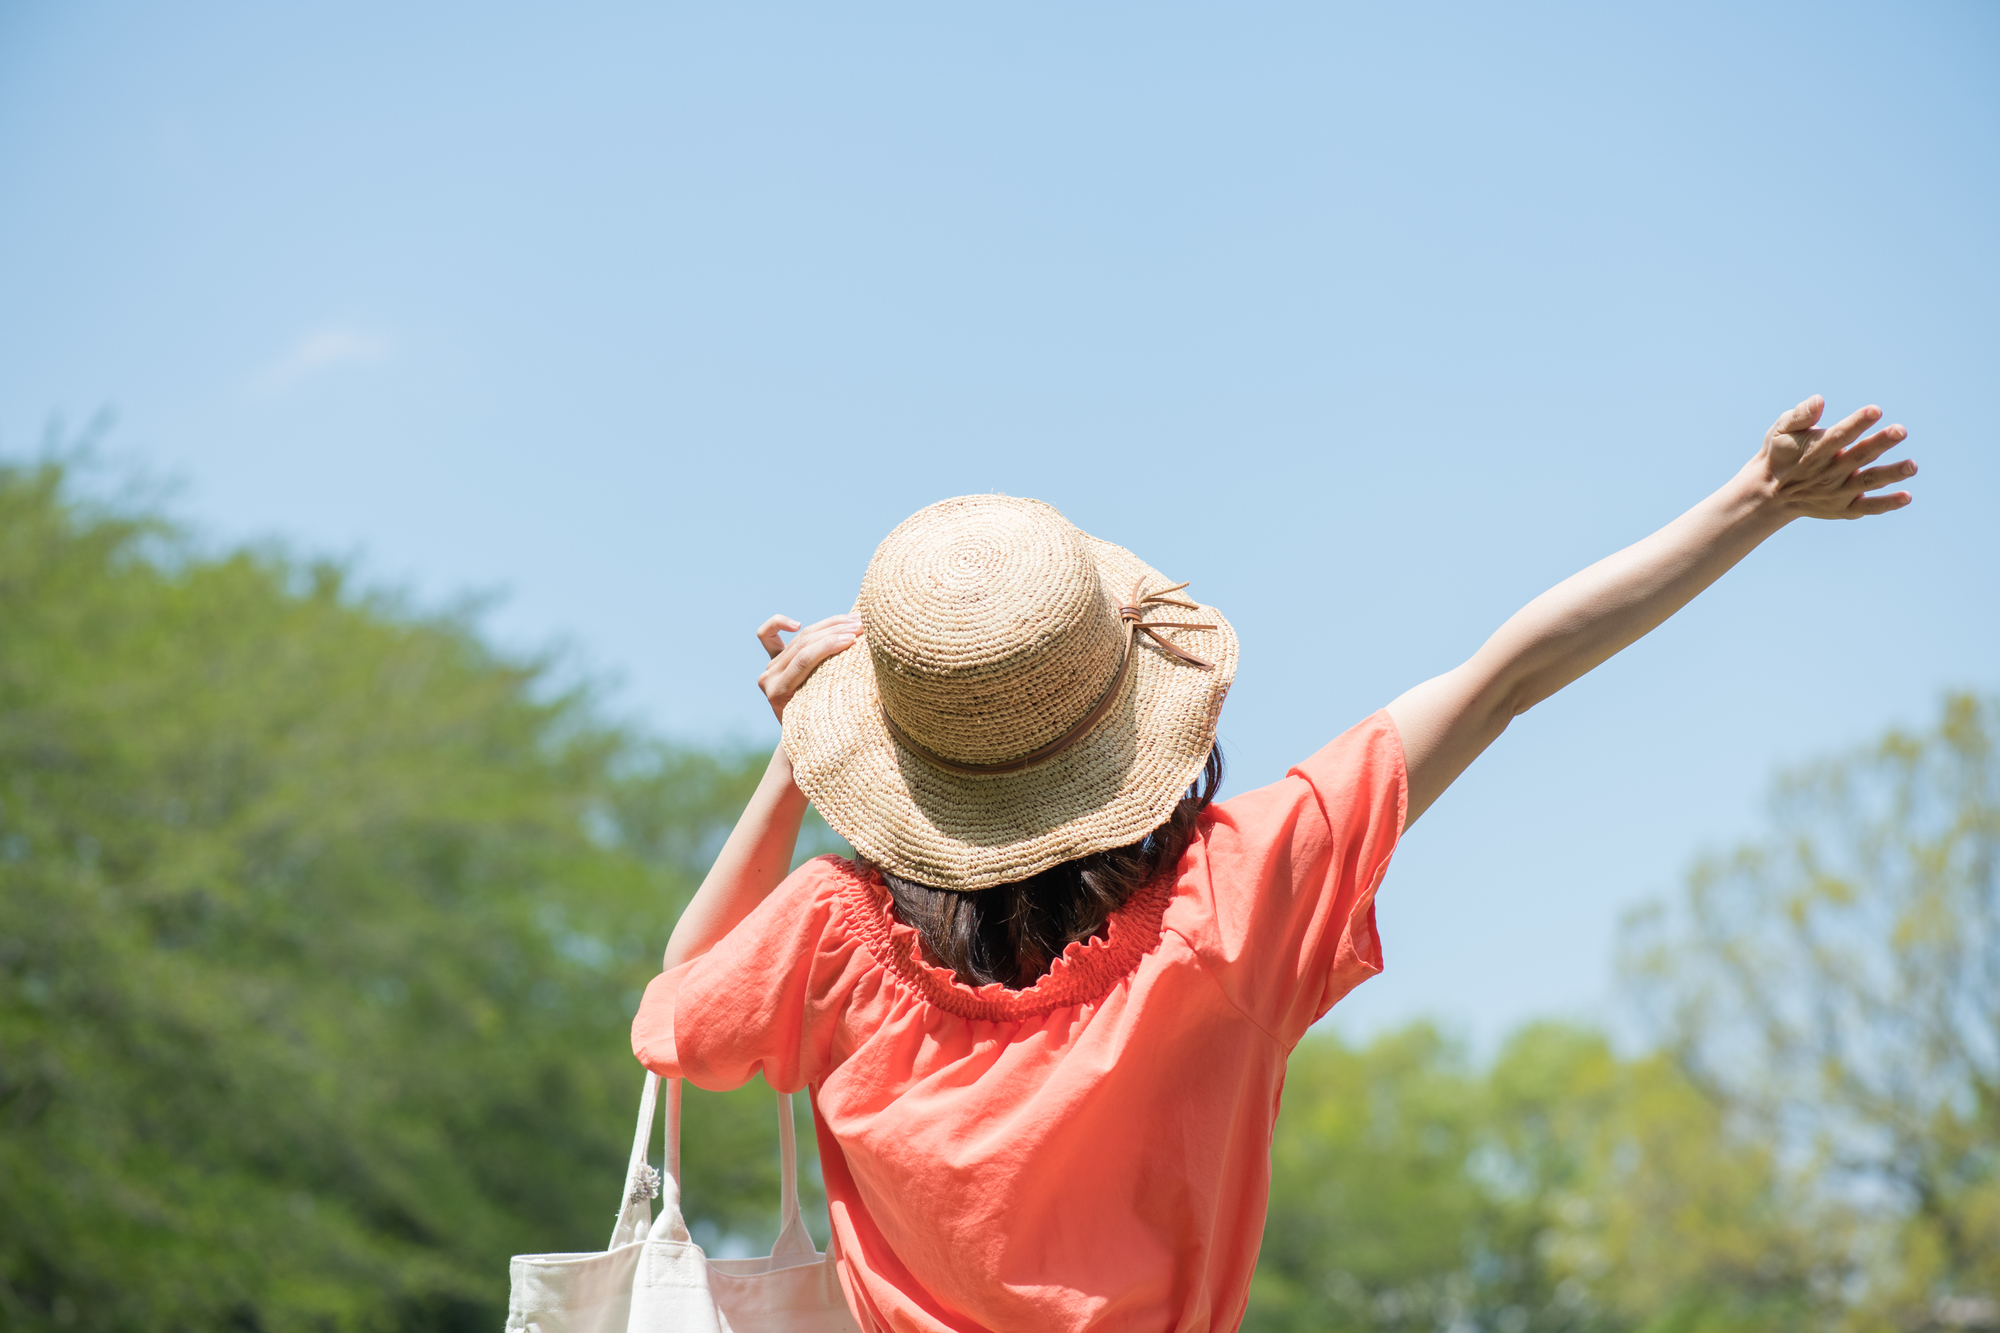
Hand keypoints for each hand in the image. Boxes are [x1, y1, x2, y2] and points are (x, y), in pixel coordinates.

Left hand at [755, 612, 862, 721]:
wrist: (799, 740)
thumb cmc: (820, 732)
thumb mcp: (824, 720)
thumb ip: (834, 702)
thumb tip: (872, 684)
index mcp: (777, 692)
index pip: (803, 659)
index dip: (829, 646)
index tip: (852, 640)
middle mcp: (770, 677)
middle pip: (802, 644)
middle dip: (834, 632)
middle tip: (860, 625)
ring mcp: (770, 667)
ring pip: (798, 637)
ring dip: (828, 625)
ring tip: (853, 620)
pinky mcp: (773, 660)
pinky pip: (767, 637)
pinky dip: (778, 624)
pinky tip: (795, 624)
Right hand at [1756, 396, 1915, 519]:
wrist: (1769, 494)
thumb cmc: (1781, 453)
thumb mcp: (1780, 431)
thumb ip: (1800, 415)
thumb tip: (1819, 400)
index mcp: (1814, 452)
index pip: (1837, 437)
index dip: (1856, 424)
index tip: (1875, 410)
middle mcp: (1827, 474)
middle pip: (1858, 457)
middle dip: (1879, 444)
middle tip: (1900, 431)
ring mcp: (1837, 493)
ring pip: (1867, 482)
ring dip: (1890, 474)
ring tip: (1912, 466)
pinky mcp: (1844, 508)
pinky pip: (1868, 506)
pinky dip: (1886, 504)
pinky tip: (1907, 497)